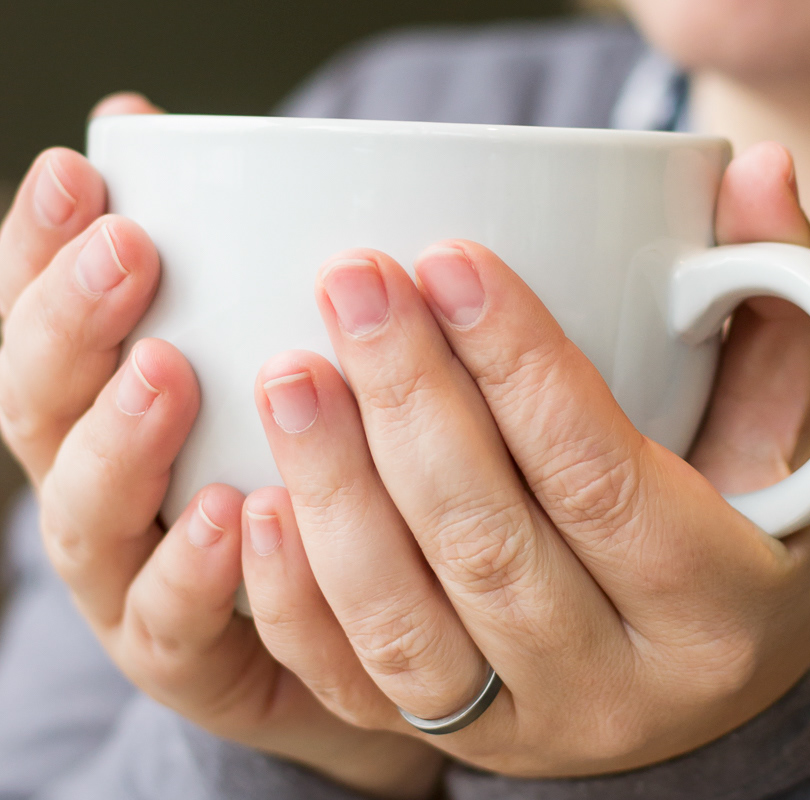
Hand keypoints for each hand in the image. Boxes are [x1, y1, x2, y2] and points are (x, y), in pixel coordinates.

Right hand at [0, 94, 442, 797]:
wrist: (359, 634)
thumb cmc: (301, 478)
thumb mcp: (265, 362)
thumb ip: (218, 261)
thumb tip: (142, 119)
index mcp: (103, 411)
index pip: (40, 321)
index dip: (39, 249)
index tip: (81, 169)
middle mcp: (98, 490)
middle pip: (43, 406)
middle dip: (71, 324)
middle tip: (128, 252)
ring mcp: (129, 580)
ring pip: (87, 513)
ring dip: (118, 441)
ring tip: (165, 373)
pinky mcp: (186, 661)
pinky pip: (174, 623)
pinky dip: (197, 569)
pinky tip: (237, 513)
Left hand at [241, 141, 809, 775]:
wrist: (721, 692)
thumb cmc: (755, 538)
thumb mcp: (797, 431)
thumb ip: (783, 302)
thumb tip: (755, 169)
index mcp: (721, 608)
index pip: (602, 479)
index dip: (520, 367)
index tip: (451, 262)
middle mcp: (620, 688)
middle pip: (490, 542)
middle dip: (410, 404)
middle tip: (355, 284)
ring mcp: (528, 727)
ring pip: (405, 622)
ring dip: (336, 491)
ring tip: (288, 373)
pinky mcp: (457, 741)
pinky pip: (356, 686)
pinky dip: (295, 596)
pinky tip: (256, 502)